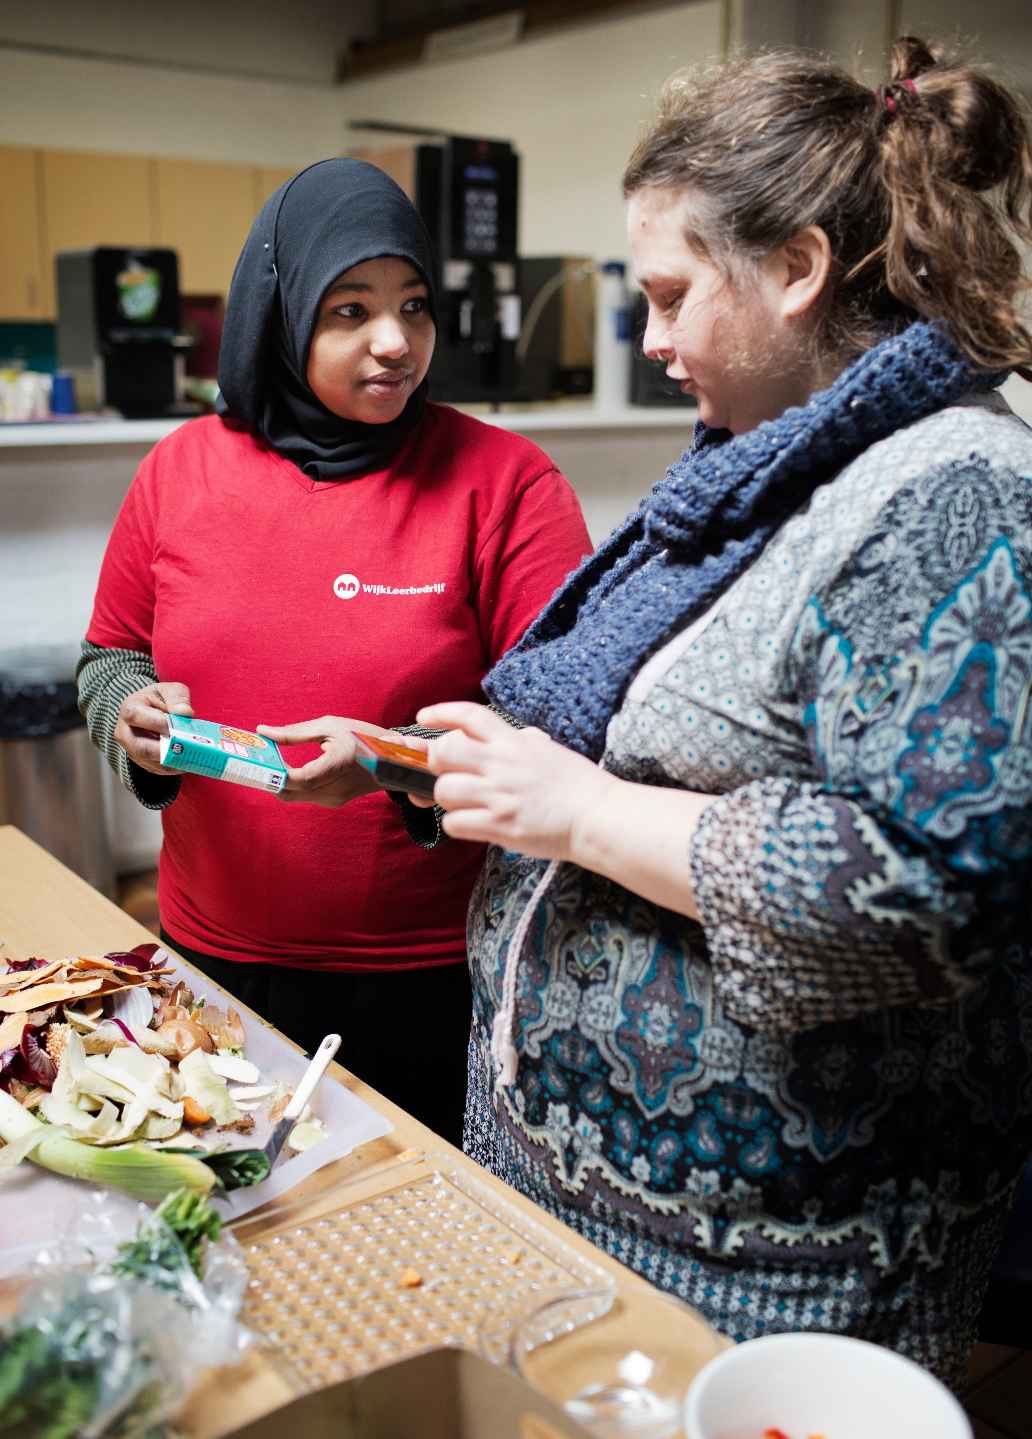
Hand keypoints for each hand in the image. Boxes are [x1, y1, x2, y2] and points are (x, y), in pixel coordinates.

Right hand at [114, 682, 193, 775]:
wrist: (149, 711)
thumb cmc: (159, 699)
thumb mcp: (168, 690)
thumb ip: (177, 697)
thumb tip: (184, 712)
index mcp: (129, 709)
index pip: (135, 716)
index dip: (156, 723)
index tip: (174, 726)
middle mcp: (125, 733)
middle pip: (141, 747)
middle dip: (165, 750)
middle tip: (187, 748)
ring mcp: (132, 750)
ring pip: (151, 762)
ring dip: (173, 761)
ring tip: (194, 756)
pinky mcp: (143, 762)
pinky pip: (159, 769)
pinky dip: (175, 767)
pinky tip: (191, 761)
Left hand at [256, 717, 416, 807]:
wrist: (392, 758)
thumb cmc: (361, 736)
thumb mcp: (329, 726)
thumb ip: (294, 733)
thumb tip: (262, 731)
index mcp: (338, 763)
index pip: (300, 777)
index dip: (276, 773)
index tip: (261, 759)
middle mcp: (336, 787)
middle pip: (290, 792)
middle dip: (270, 778)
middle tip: (257, 762)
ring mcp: (335, 798)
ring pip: (294, 796)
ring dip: (280, 782)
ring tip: (270, 763)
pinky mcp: (334, 802)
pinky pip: (305, 796)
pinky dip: (293, 785)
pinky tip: (288, 770)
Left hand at [415, 702, 615, 859]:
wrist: (598, 816)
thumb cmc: (579, 785)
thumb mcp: (549, 750)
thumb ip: (524, 742)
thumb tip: (511, 737)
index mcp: (514, 742)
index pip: (469, 715)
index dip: (441, 713)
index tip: (424, 717)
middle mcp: (502, 764)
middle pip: (443, 751)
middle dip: (434, 761)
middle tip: (443, 772)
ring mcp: (498, 795)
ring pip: (443, 790)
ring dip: (445, 798)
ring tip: (464, 803)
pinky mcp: (499, 825)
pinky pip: (454, 823)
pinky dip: (457, 825)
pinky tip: (473, 824)